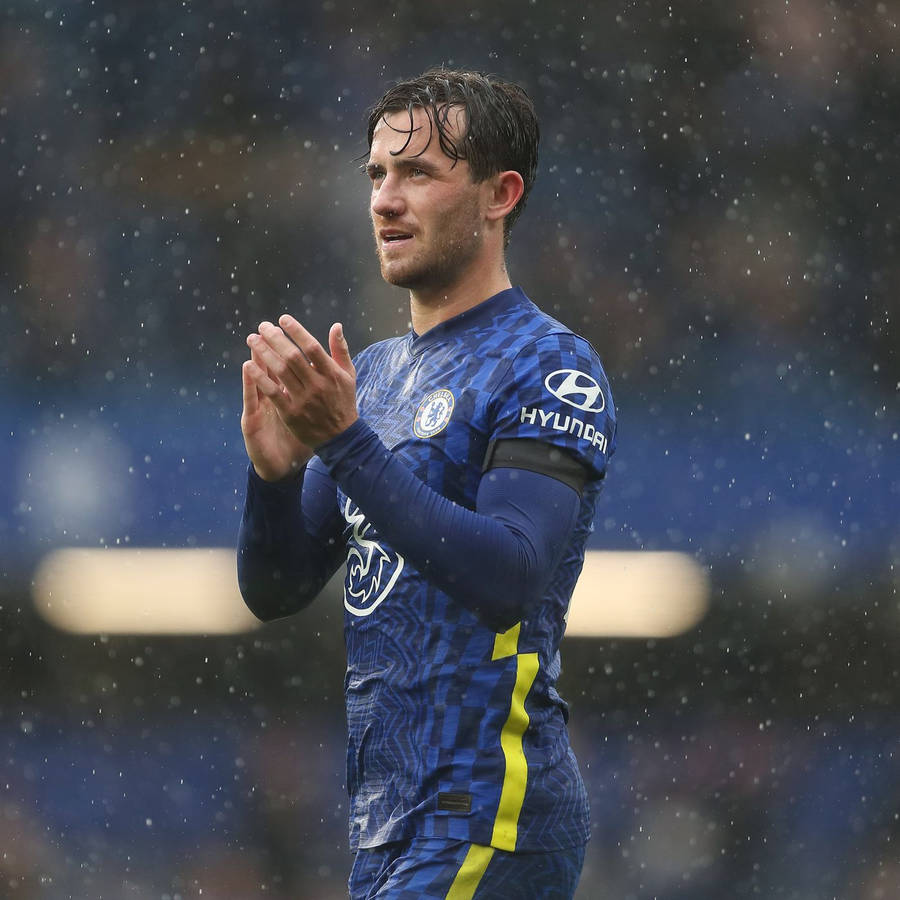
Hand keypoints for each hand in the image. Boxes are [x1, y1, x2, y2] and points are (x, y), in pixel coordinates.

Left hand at [242, 317, 357, 475]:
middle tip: (262, 326)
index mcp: (332, 374)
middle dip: (275, 338)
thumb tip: (336, 326)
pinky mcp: (291, 413)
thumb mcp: (348, 375)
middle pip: (292, 356)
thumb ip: (340, 350)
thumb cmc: (343, 401)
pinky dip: (260, 378)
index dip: (297, 331)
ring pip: (280, 372)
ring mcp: (303, 400)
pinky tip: (249, 365)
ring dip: (264, 353)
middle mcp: (317, 385)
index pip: (312, 347)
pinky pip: (272, 392)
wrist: (341, 437)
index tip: (283, 319)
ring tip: (252, 340)